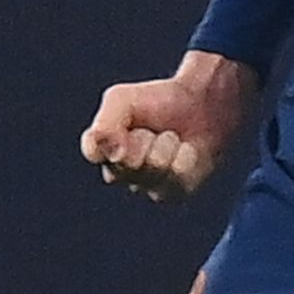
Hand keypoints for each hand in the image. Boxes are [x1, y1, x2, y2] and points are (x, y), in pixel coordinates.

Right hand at [82, 52, 256, 203]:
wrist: (199, 106)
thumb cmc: (157, 102)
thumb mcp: (121, 100)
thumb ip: (105, 123)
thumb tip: (110, 154)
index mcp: (102, 150)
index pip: (94, 150)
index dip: (112, 138)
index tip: (130, 126)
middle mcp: (120, 174)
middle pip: (127, 162)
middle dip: (144, 138)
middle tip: (152, 130)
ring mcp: (147, 187)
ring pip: (154, 167)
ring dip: (167, 144)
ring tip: (170, 138)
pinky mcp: (174, 193)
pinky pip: (177, 174)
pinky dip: (185, 155)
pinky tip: (185, 150)